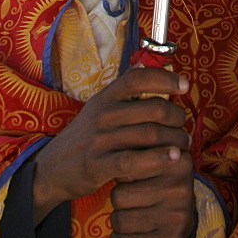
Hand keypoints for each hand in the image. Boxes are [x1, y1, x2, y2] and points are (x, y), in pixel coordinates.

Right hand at [33, 67, 193, 237]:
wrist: (52, 168)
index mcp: (106, 96)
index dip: (165, 78)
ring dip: (174, 139)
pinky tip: (173, 158)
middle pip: (153, 108)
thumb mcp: (99, 108)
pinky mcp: (97, 165)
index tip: (185, 85)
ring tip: (182, 145)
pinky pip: (134, 161)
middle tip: (184, 126)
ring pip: (149, 134)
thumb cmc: (86, 136)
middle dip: (176, 116)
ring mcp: (99, 139)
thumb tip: (150, 68)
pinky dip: (159, 159)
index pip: (138, 78)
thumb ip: (124, 92)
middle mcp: (103, 114)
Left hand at [110, 152, 193, 237]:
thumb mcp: (154, 164)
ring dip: (118, 220)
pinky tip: (130, 234)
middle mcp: (181, 187)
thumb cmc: (157, 185)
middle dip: (118, 199)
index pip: (130, 165)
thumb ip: (137, 154)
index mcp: (178, 161)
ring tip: (131, 215)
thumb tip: (120, 156)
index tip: (131, 176)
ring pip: (120, 220)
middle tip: (130, 199)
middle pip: (119, 195)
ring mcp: (177, 216)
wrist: (179, 222)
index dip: (123, 174)